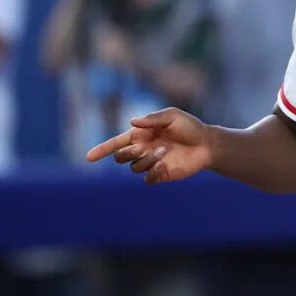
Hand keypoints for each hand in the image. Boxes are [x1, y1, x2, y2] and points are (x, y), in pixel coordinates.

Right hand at [86, 107, 212, 183]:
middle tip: (142, 148)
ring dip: (146, 160)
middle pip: (121, 157)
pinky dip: (152, 173)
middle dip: (127, 153)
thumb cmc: (189, 126)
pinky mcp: (161, 174)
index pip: (116, 143)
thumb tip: (131, 123)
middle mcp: (143, 150)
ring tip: (164, 152)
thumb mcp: (172, 116)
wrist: (207, 143)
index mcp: (141, 135)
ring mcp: (151, 163)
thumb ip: (152, 118)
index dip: (102, 150)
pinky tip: (163, 165)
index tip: (89, 157)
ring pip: (134, 168)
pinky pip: (148, 180)